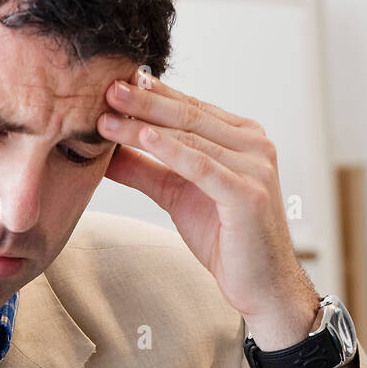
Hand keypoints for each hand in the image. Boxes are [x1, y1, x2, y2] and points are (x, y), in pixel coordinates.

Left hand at [97, 71, 318, 342]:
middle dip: (143, 101)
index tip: (112, 84)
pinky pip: (202, 166)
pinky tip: (143, 138)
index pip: (188, 108)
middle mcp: (253, 143)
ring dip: (144, 125)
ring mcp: (255, 166)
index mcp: (240, 137)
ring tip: (108, 117)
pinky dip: (171, 150)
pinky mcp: (249, 193)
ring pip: (191, 137)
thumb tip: (105, 153)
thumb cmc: (226, 239)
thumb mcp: (177, 195)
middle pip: (188, 115)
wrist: (261, 284)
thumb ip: (146, 170)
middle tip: (106, 88)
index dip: (150, 95)